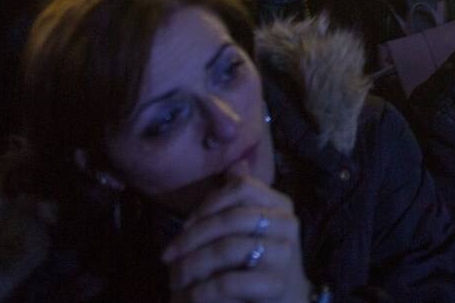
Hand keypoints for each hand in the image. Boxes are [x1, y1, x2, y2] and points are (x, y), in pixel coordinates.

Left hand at [163, 161, 309, 302]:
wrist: (288, 300)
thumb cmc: (261, 261)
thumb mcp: (253, 226)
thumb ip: (242, 198)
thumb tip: (237, 164)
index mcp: (281, 205)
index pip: (242, 188)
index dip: (209, 203)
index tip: (184, 225)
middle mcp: (287, 224)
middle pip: (231, 219)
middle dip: (192, 238)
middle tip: (167, 256)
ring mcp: (284, 254)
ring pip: (227, 249)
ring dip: (192, 265)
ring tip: (174, 280)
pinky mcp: (275, 284)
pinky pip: (229, 281)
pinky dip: (203, 290)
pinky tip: (191, 295)